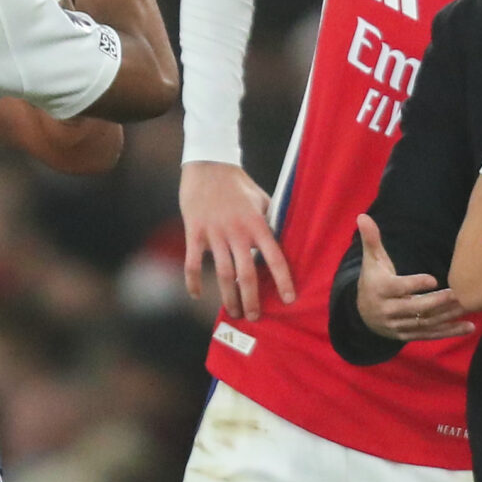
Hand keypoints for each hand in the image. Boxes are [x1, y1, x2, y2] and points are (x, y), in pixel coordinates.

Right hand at [181, 160, 293, 317]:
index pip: (275, 258)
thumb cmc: (238, 183)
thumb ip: (270, 222)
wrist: (208, 164)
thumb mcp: (262, 199)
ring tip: (233, 312)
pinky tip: (197, 295)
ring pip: (223, 275)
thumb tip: (281, 242)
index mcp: (257, 224)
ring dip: (229, 297)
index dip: (283, 281)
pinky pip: (193, 263)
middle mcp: (237, 232)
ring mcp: (214, 233)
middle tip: (255, 317)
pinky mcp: (194, 232)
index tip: (289, 300)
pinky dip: (193, 282)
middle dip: (252, 300)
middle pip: (246, 275)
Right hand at [354, 216, 466, 341]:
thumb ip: (371, 239)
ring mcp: (398, 326)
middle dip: (438, 302)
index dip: (415, 284)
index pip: (398, 288)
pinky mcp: (407, 336)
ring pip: (425, 323)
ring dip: (448, 317)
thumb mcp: (372, 260)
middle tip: (458, 294)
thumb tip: (363, 216)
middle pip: (415, 308)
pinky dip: (449, 332)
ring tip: (468, 308)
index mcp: (380, 290)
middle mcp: (388, 310)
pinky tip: (468, 327)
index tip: (434, 280)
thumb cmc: (373, 280)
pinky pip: (429, 335)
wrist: (362, 314)